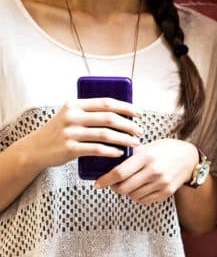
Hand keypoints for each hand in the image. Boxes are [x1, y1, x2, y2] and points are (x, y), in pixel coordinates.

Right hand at [24, 98, 141, 170]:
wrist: (35, 148)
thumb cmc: (59, 131)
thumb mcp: (70, 115)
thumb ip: (89, 112)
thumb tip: (120, 113)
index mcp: (75, 105)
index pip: (106, 103)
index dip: (126, 107)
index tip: (139, 114)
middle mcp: (72, 116)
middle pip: (109, 118)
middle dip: (129, 125)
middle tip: (140, 131)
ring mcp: (71, 132)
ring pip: (106, 134)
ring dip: (124, 139)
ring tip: (135, 143)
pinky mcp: (70, 148)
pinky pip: (97, 149)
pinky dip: (112, 151)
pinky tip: (120, 153)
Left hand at [94, 138, 198, 204]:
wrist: (189, 158)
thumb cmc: (166, 149)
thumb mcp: (148, 146)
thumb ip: (130, 155)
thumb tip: (107, 161)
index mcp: (147, 157)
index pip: (120, 172)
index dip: (105, 180)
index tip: (97, 184)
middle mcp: (154, 171)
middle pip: (124, 188)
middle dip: (114, 188)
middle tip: (113, 183)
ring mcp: (161, 183)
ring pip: (133, 196)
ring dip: (126, 192)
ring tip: (128, 184)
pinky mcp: (167, 192)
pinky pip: (144, 200)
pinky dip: (137, 197)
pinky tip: (138, 189)